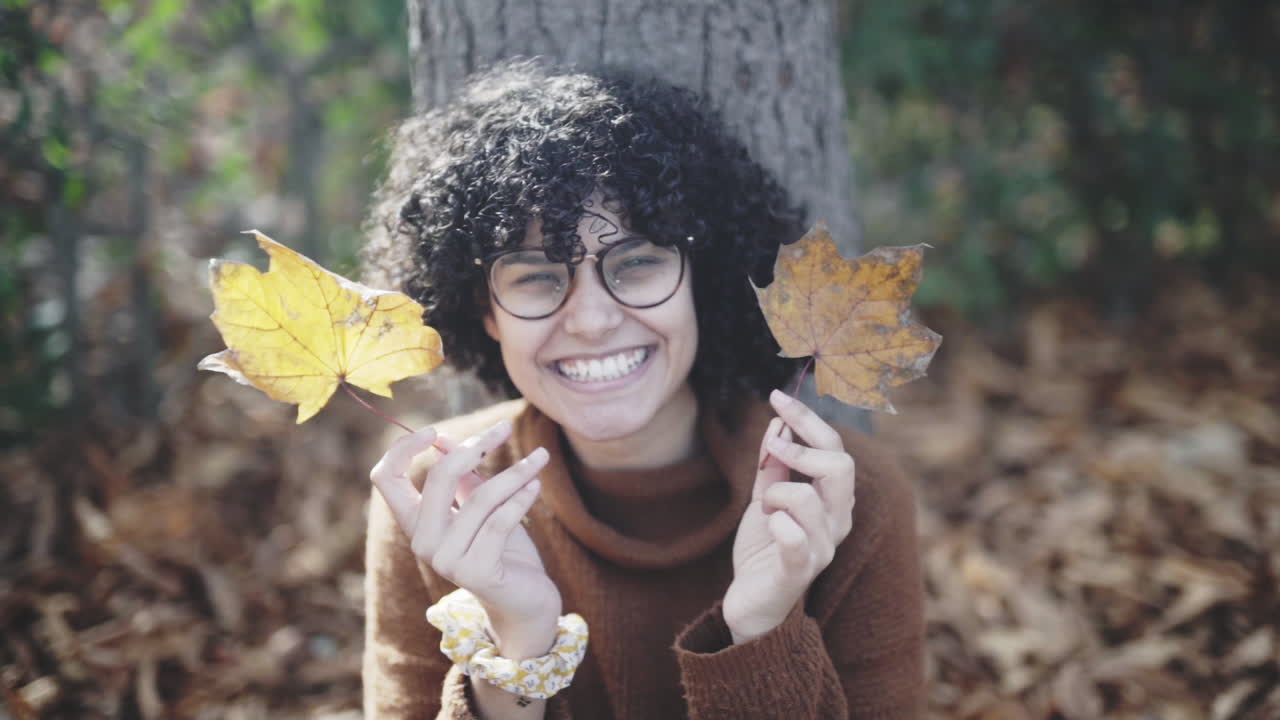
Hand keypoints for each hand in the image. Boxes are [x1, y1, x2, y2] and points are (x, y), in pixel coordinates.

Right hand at [369, 420, 562, 658]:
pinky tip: (536, 485)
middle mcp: (422, 543)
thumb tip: (443, 437)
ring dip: (515, 472)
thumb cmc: (502, 547)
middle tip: (505, 428)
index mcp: (415, 523)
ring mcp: (446, 560)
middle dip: (474, 446)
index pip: (385, 478)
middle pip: (438, 477)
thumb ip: (463, 474)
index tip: (434, 431)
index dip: (403, 449)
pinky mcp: (476, 572)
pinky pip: (500, 521)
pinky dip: (521, 498)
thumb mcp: (480, 505)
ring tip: (540, 457)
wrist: (526, 600)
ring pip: (480, 497)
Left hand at [723, 390, 856, 642]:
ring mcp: (822, 549)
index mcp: (834, 501)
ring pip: (808, 499)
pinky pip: (795, 541)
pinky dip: (779, 524)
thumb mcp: (766, 497)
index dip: (808, 420)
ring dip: (776, 493)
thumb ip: (774, 463)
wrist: (752, 602)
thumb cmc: (765, 546)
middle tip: (773, 453)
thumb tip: (778, 422)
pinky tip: (770, 524)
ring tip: (765, 508)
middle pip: (840, 467)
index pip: (836, 449)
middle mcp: (837, 523)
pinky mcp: (799, 572)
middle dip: (801, 450)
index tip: (778, 396)